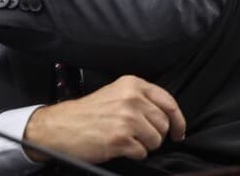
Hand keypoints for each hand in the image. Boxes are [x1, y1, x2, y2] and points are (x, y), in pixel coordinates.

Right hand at [23, 75, 185, 163]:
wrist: (62, 126)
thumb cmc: (89, 112)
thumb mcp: (116, 93)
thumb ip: (141, 99)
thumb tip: (169, 117)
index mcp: (132, 84)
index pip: (168, 102)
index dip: (178, 121)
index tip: (178, 132)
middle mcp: (132, 98)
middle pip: (164, 124)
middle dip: (156, 135)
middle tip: (140, 137)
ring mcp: (126, 118)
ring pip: (156, 140)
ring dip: (145, 145)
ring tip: (127, 140)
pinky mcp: (120, 138)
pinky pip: (142, 153)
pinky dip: (134, 154)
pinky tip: (119, 146)